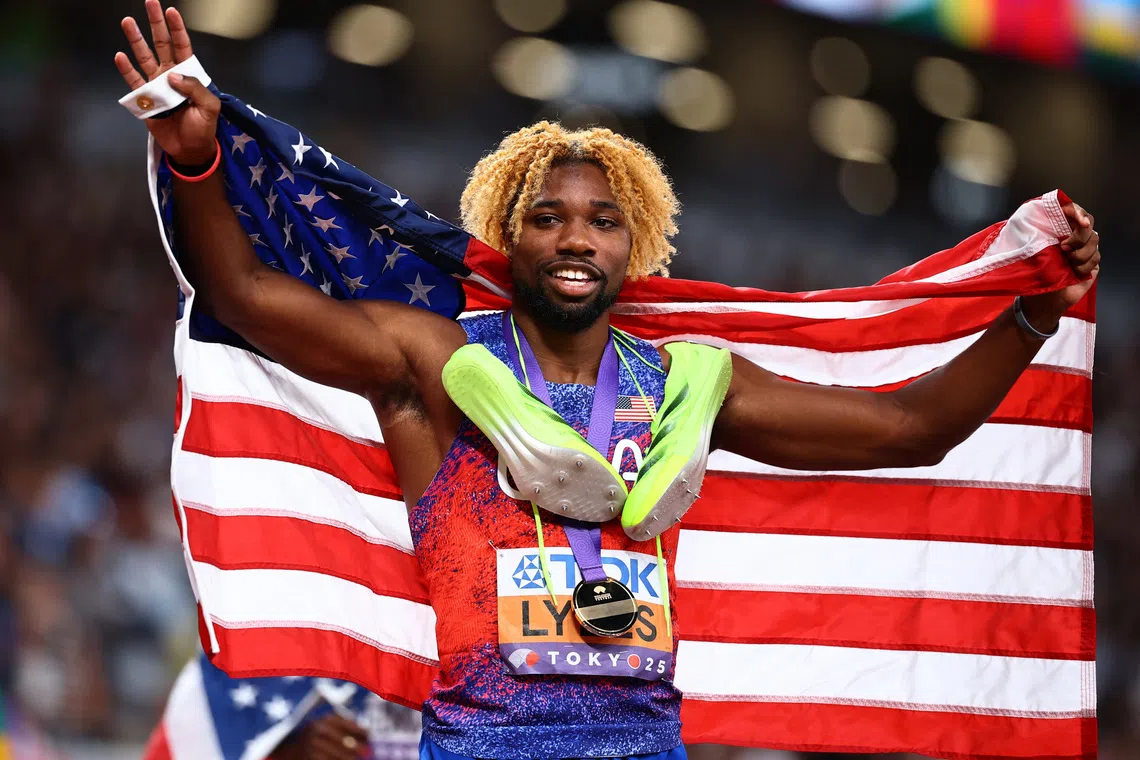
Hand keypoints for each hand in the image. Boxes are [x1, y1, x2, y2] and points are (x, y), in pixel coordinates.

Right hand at [114, 0, 219, 164]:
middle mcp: (171, 74)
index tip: (171, 11)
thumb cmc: (203, 128)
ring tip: (127, 21)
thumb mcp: (210, 108)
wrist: (190, 149)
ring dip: (136, 40)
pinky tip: (120, 56)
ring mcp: (157, 85)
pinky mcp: (146, 99)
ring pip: (144, 57)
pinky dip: (126, 69)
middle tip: (149, 3)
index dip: (177, 29)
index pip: (182, 46)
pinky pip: (134, 81)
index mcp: (189, 74)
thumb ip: (195, 88)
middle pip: (161, 44)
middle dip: (155, 24)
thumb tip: (172, 74)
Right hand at [274, 714, 369, 759]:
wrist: (291, 750)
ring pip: (340, 755)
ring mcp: (314, 746)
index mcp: (325, 720)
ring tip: (355, 759)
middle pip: (346, 742)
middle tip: (366, 752)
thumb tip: (368, 734)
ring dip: (350, 758)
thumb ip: (346, 726)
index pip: (349, 725)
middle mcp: (319, 731)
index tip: (369, 737)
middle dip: (358, 748)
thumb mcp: (328, 725)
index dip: (361, 732)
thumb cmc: (317, 736)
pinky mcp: (311, 758)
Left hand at [1019, 201, 1099, 332]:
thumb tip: (1038, 215)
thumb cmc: (1034, 273)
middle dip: (1078, 236)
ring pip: (1094, 240)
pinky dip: (1084, 266)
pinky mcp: (1092, 263)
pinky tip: (1074, 272)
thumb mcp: (1029, 250)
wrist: (1043, 298)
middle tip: (1063, 248)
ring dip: (1080, 253)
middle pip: (1088, 224)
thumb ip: (1034, 232)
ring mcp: (1085, 249)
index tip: (1079, 220)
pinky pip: (1096, 258)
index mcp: (1058, 229)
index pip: (1073, 211)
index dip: (1078, 212)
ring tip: (1067, 262)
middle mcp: (1073, 236)